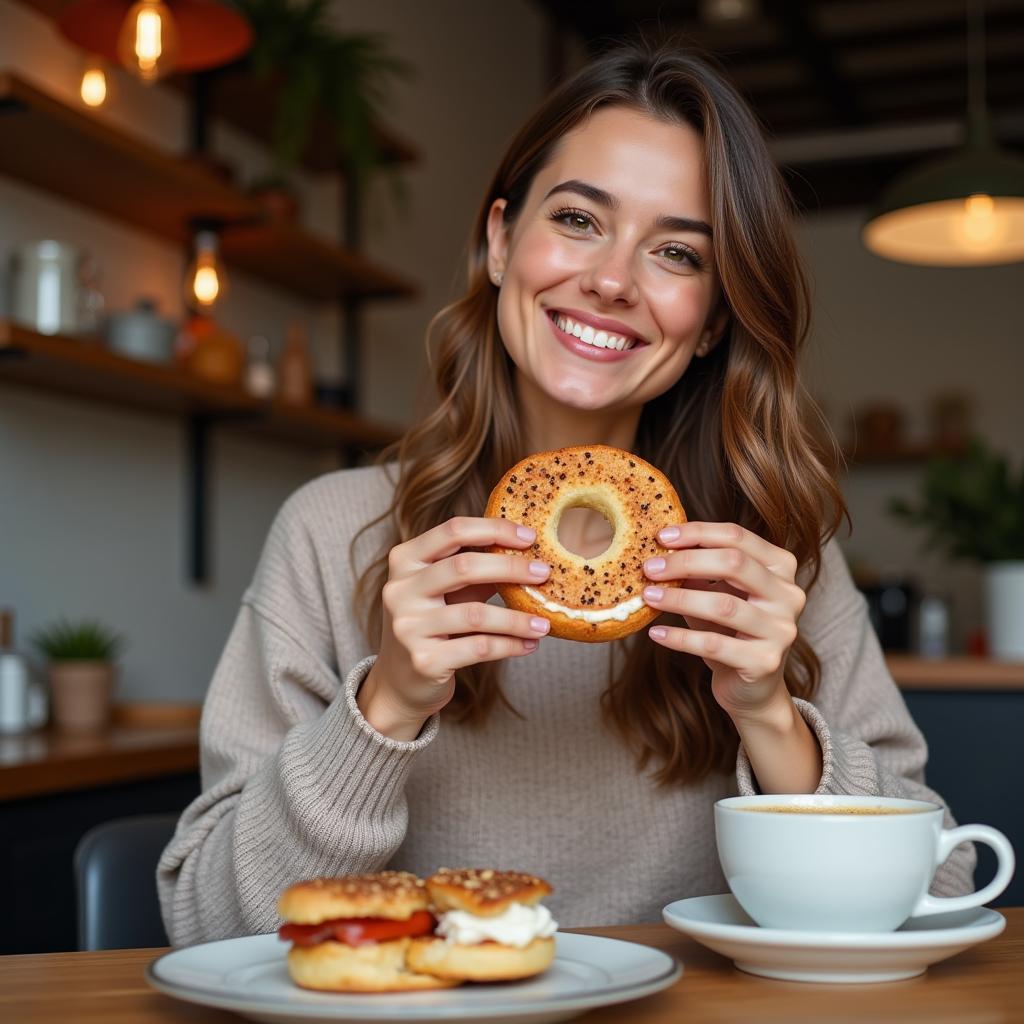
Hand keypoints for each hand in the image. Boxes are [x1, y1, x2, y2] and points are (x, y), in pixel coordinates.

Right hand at [358, 517, 550, 739]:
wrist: (401, 680)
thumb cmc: (434, 623)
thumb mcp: (449, 589)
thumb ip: (477, 567)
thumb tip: (528, 550)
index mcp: (405, 560)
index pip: (452, 531)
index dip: (494, 529)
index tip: (530, 537)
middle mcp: (399, 590)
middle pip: (463, 567)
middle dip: (511, 568)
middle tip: (544, 573)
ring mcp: (408, 627)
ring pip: (475, 615)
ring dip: (517, 619)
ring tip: (544, 623)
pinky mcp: (424, 661)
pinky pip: (478, 648)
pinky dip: (510, 645)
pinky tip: (529, 645)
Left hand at [641, 521, 805, 722]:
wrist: (751, 688)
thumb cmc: (730, 631)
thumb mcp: (716, 593)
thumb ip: (698, 572)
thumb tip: (659, 549)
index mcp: (781, 567)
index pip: (738, 537)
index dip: (698, 532)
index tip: (661, 536)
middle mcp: (789, 595)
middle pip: (734, 564)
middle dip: (686, 562)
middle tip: (650, 568)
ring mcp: (781, 630)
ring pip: (723, 605)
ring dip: (679, 599)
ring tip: (649, 597)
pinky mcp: (765, 662)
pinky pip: (714, 644)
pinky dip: (680, 638)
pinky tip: (656, 633)